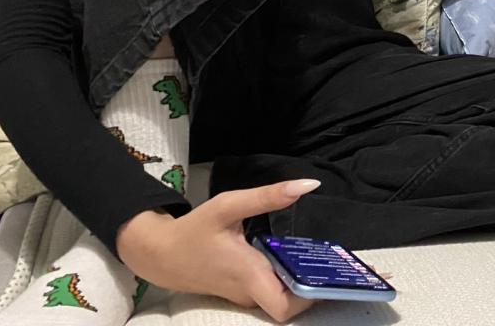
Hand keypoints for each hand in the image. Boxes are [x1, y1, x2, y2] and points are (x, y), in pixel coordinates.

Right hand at [115, 179, 321, 321]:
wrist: (161, 255)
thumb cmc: (194, 231)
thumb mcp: (229, 205)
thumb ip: (268, 196)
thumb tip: (309, 185)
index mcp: (249, 276)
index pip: (286, 308)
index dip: (310, 297)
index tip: (327, 272)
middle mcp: (250, 293)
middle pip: (292, 303)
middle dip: (314, 283)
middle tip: (332, 258)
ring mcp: (246, 296)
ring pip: (282, 297)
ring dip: (301, 278)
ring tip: (320, 254)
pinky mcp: (242, 292)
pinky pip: (271, 290)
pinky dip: (286, 276)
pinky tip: (294, 254)